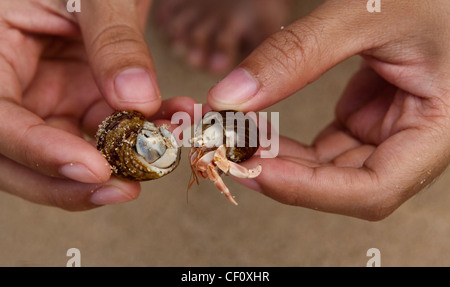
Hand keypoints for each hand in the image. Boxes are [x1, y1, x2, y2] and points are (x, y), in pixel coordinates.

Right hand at [0, 0, 194, 209]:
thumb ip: (112, 39)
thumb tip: (137, 99)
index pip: (2, 124)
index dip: (43, 154)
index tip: (94, 169)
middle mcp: (16, 88)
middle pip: (26, 161)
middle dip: (76, 184)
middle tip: (126, 188)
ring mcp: (49, 98)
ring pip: (74, 153)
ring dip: (120, 161)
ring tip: (163, 150)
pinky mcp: (81, 100)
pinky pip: (109, 131)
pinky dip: (142, 135)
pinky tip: (171, 121)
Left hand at [207, 0, 449, 219]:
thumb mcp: (364, 14)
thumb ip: (296, 54)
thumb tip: (228, 98)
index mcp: (438, 129)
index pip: (374, 188)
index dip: (310, 189)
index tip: (256, 169)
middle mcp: (413, 143)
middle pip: (342, 186)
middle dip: (280, 173)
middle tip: (226, 150)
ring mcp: (387, 136)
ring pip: (325, 170)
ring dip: (276, 159)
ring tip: (232, 134)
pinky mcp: (366, 123)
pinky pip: (321, 149)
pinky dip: (285, 143)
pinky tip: (254, 126)